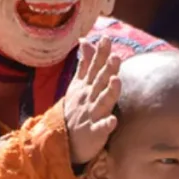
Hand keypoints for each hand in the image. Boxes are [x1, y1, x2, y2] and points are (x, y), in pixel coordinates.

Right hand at [64, 38, 120, 166]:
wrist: (62, 139)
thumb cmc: (75, 109)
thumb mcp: (77, 84)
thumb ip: (85, 63)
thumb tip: (86, 40)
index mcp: (86, 86)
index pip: (94, 67)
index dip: (100, 53)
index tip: (106, 39)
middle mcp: (89, 98)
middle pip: (99, 81)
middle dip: (107, 69)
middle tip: (116, 57)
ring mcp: (91, 115)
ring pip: (102, 102)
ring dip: (109, 92)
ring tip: (116, 80)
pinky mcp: (94, 133)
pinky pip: (101, 129)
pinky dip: (106, 125)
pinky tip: (113, 121)